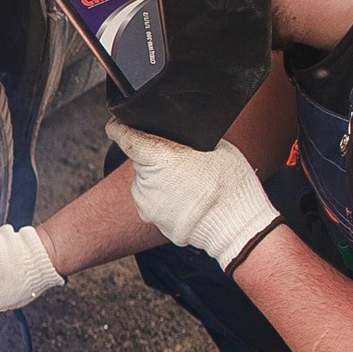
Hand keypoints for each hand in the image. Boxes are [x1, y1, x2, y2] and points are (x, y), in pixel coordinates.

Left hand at [106, 118, 278, 270]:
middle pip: (140, 160)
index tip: (116, 124)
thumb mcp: (218, 148)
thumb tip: (180, 137)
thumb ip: (189, 140)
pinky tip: (186, 199)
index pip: (125, 137)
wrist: (236, 227)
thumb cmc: (231, 185)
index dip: (119, 127)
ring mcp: (146, 204)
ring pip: (145, 181)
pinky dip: (163, 198)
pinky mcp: (151, 220)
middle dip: (155, 158)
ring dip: (159, 179)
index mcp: (158, 157)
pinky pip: (151, 201)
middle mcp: (146, 181)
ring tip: (189, 184)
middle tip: (182, 162)